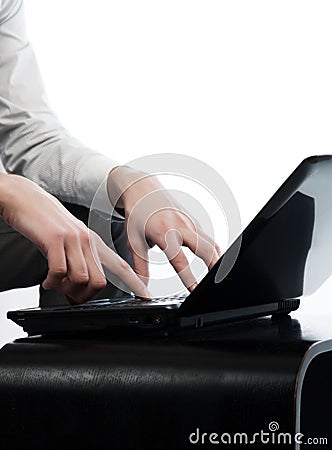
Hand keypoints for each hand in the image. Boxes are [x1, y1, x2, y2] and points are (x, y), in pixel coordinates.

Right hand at [0, 174, 149, 303]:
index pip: (120, 265)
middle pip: (100, 281)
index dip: (135, 282)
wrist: (25, 198)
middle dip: (85, 296)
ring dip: (66, 289)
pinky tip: (47, 280)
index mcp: (93, 242)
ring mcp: (72, 239)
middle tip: (70, 297)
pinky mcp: (55, 239)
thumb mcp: (68, 240)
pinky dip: (52, 282)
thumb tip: (77, 287)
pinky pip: (59, 271)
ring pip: (82, 278)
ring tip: (55, 284)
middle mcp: (87, 240)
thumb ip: (77, 261)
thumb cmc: (45, 221)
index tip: (145, 295)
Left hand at [107, 166, 220, 290]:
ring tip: (220, 274)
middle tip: (216, 282)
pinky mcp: (193, 220)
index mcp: (163, 232)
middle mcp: (180, 226)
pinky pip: (208, 237)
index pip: (180, 261)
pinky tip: (214, 260)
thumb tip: (140, 287)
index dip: (189, 279)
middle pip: (206, 249)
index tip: (195, 291)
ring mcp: (189, 221)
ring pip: (211, 242)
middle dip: (214, 267)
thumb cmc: (137, 212)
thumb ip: (139, 266)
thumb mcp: (133, 241)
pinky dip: (213, 250)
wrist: (141, 186)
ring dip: (218, 259)